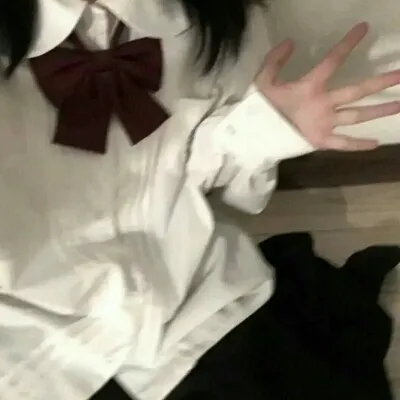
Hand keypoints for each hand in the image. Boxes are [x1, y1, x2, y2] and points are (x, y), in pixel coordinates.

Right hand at [257, 22, 399, 150]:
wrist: (254, 136)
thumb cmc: (261, 108)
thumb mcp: (262, 80)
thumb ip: (275, 60)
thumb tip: (291, 41)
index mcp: (309, 87)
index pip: (333, 61)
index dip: (348, 43)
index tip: (363, 28)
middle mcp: (323, 104)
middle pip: (357, 90)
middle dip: (381, 81)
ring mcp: (324, 124)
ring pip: (357, 116)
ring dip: (380, 110)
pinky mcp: (320, 141)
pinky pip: (342, 143)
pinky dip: (358, 144)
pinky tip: (375, 144)